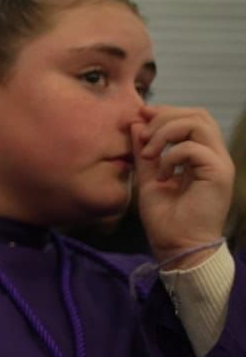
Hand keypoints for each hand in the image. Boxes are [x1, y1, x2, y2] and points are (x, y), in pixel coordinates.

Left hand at [133, 105, 233, 266]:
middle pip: (199, 114)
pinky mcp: (219, 174)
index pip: (192, 117)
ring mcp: (219, 163)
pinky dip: (171, 157)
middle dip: (165, 117)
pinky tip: (163, 175)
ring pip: (199, 124)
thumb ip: (145, 152)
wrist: (176, 245)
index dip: (166, 111)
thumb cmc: (165, 217)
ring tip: (149, 154)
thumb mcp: (148, 177)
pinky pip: (194, 149)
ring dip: (166, 133)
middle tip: (143, 136)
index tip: (141, 116)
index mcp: (201, 154)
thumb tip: (136, 124)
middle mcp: (214, 155)